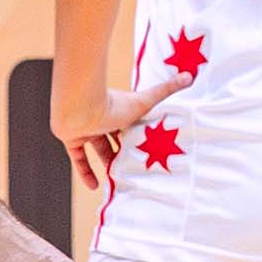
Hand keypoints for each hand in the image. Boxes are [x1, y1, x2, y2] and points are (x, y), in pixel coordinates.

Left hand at [52, 69, 192, 190]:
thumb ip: (166, 90)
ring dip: (106, 162)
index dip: (138, 136)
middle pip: (115, 138)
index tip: (148, 149)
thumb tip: (189, 75)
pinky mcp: (72, 139)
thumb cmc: (113, 103)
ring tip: (118, 178)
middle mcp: (102, 119)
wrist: (79, 107)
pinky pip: (78, 159)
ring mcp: (86, 129)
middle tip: (135, 167)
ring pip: (98, 148)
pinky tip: (95, 186)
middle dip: (124, 151)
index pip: (130, 124)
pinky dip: (85, 172)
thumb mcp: (144, 101)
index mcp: (119, 109)